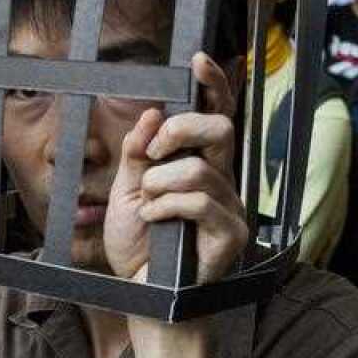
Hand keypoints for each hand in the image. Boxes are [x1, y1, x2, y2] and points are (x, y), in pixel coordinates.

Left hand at [103, 52, 245, 285]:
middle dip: (181, 129)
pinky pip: (199, 202)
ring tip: (147, 205)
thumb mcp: (127, 192)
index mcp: (199, 165)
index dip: (214, 85)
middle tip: (154, 151)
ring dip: (160, 184)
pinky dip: (165, 207)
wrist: (143, 296)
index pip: (216, 116)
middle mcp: (222, 181)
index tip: (198, 60)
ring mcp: (230, 208)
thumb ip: (139, 154)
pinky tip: (154, 221)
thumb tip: (151, 115)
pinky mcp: (230, 235)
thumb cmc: (140, 248)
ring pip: (200, 170)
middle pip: (221, 129)